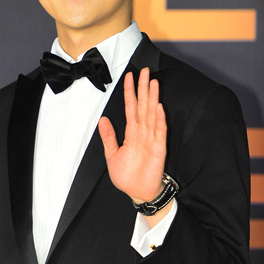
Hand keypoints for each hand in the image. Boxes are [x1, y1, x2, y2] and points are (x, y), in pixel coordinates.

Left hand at [98, 68, 166, 204]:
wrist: (138, 192)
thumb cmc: (127, 176)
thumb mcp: (112, 154)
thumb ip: (109, 137)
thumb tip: (103, 120)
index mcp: (132, 133)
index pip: (131, 107)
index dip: (130, 92)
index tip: (130, 77)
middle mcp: (143, 132)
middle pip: (143, 106)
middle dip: (143, 88)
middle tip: (145, 71)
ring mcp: (152, 139)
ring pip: (152, 114)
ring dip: (153, 99)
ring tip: (153, 83)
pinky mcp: (159, 148)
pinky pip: (160, 131)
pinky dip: (159, 119)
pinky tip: (159, 107)